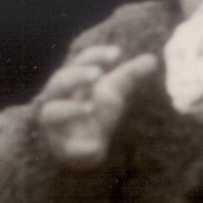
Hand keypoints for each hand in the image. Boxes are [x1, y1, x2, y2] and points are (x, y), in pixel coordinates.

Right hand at [35, 45, 157, 167]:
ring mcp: (57, 125)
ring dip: (70, 109)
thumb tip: (152, 59)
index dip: (96, 55)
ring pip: (50, 113)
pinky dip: (82, 148)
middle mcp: (58, 100)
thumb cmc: (95, 111)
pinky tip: (96, 147)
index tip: (118, 53)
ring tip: (91, 107)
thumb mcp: (113, 91)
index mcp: (72, 82)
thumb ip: (130, 75)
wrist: (84, 147)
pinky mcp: (63, 149)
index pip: (80, 61)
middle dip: (76, 76)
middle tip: (97, 74)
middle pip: (58, 82)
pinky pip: (68, 148)